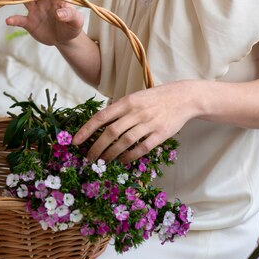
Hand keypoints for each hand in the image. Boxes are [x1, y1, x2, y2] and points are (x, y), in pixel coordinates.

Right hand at [5, 0, 84, 47]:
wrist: (64, 39)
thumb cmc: (71, 26)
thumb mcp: (77, 22)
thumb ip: (71, 15)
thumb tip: (59, 13)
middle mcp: (45, 0)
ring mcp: (36, 10)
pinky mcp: (29, 22)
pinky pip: (19, 19)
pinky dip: (14, 19)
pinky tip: (9, 20)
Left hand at [73, 81, 196, 163]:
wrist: (182, 98)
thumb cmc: (155, 98)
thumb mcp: (135, 97)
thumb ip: (120, 108)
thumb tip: (101, 122)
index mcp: (127, 101)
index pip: (102, 116)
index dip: (87, 130)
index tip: (75, 141)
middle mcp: (136, 112)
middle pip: (110, 133)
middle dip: (96, 147)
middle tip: (88, 158)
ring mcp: (148, 124)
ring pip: (124, 143)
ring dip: (111, 154)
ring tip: (103, 161)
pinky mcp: (160, 134)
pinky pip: (141, 148)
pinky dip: (129, 157)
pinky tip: (122, 161)